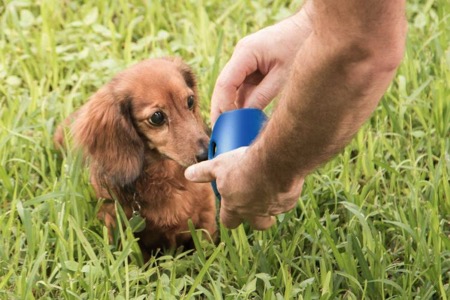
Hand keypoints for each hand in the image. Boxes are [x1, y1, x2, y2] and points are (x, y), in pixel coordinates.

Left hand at [184, 147, 303, 229]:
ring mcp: (272, 209)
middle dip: (257, 218)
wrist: (273, 164)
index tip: (231, 208)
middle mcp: (253, 213)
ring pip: (273, 212)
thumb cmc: (243, 166)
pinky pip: (286, 201)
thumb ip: (203, 172)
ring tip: (271, 187)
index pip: (229, 221)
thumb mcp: (219, 166)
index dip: (230, 216)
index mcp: (234, 207)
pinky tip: (284, 178)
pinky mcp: (287, 202)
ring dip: (271, 204)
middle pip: (256, 224)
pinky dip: (285, 193)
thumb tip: (188, 174)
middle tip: (257, 202)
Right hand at [211, 9, 312, 124]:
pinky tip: (244, 118)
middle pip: (223, 87)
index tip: (225, 126)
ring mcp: (245, 61)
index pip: (225, 84)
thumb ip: (262, 96)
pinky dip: (242, 102)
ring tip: (232, 130)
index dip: (222, 107)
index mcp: (245, 53)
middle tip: (221, 132)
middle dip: (221, 109)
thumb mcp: (283, 76)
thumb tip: (245, 116)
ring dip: (231, 107)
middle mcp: (240, 55)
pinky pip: (242, 87)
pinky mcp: (252, 67)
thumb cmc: (299, 46)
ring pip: (232, 89)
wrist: (309, 28)